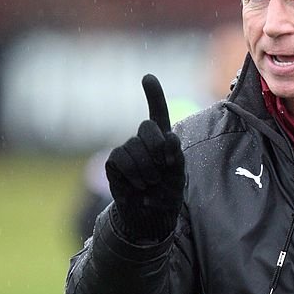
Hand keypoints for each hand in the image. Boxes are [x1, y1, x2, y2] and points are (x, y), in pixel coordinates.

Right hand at [105, 74, 184, 241]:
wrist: (151, 216)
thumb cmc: (167, 194)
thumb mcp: (178, 175)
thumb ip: (176, 155)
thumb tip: (170, 137)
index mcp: (162, 140)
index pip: (157, 113)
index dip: (153, 95)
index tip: (147, 77)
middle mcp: (143, 141)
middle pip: (147, 127)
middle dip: (157, 146)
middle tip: (164, 166)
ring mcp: (127, 150)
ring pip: (134, 146)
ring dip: (147, 167)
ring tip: (152, 183)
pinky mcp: (114, 162)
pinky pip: (121, 158)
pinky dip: (133, 173)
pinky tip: (138, 184)